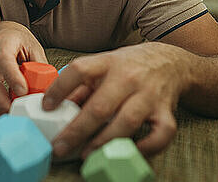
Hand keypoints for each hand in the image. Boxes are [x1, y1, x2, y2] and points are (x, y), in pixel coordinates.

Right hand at [0, 21, 47, 116]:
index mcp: (3, 43)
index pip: (3, 60)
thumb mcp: (34, 47)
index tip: (23, 92)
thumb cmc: (18, 40)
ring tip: (9, 113)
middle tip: (17, 110)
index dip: (12, 78)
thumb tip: (46, 90)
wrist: (1, 33)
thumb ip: (39, 67)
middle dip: (2, 101)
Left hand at [43, 42, 192, 157]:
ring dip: (104, 141)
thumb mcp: (102, 66)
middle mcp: (128, 77)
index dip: (60, 88)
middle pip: (101, 105)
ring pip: (127, 121)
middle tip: (59, 147)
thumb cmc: (128, 67)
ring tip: (85, 154)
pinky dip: (146, 147)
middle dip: (77, 130)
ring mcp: (149, 95)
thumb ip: (81, 85)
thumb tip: (56, 107)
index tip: (46, 107)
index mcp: (108, 62)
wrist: (170, 62)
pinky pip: (160, 134)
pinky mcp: (167, 112)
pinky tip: (126, 152)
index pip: (80, 70)